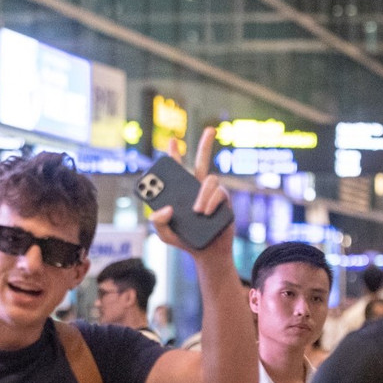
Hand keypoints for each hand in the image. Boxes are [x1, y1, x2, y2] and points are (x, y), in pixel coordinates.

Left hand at [147, 127, 233, 255]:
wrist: (207, 253)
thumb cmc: (185, 241)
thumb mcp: (164, 234)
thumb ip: (157, 222)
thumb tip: (166, 208)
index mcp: (181, 192)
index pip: (177, 169)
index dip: (174, 154)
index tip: (173, 141)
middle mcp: (197, 189)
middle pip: (202, 161)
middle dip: (206, 144)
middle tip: (210, 129)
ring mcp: (212, 194)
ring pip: (210, 180)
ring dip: (202, 195)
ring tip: (197, 212)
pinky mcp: (224, 202)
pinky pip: (219, 194)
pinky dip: (211, 202)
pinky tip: (205, 213)